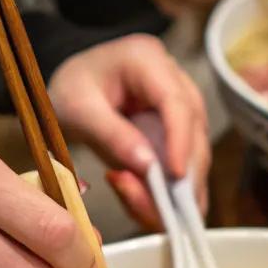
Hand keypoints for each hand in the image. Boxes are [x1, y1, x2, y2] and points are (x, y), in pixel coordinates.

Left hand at [48, 36, 210, 229]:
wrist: (72, 87)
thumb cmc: (72, 89)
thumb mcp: (78, 109)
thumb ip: (111, 135)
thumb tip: (148, 167)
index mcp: (147, 58)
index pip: (177, 102)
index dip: (181, 141)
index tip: (175, 176)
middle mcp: (174, 79)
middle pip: (195, 130)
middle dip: (182, 175)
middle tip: (158, 208)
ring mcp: (181, 105)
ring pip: (195, 151)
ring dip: (177, 188)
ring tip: (144, 209)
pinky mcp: (179, 130)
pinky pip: (184, 164)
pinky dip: (170, 191)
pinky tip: (149, 207)